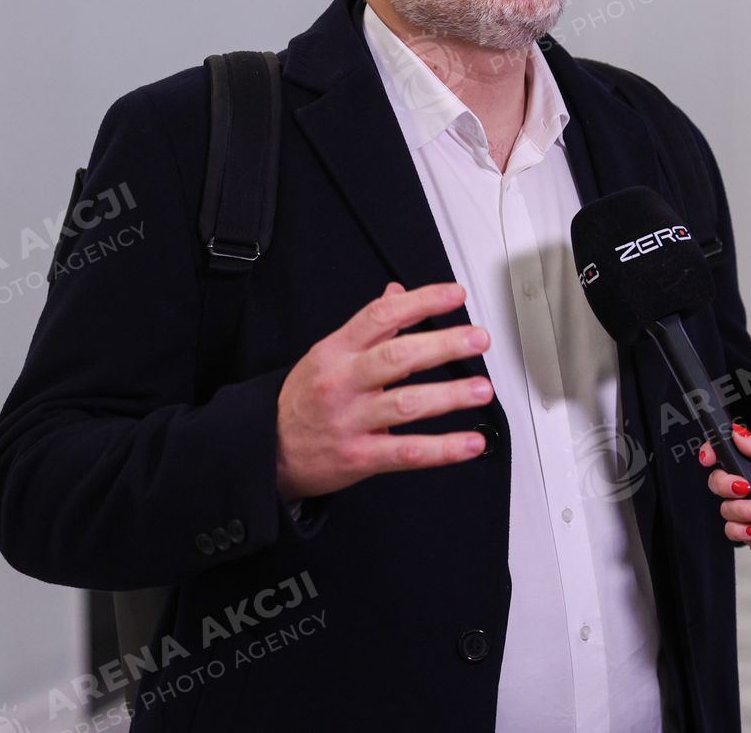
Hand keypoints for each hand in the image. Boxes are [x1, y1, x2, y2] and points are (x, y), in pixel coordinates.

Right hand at [275, 281, 494, 500]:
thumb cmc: (304, 399)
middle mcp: (344, 382)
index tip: (455, 295)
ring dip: (450, 396)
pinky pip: (407, 452)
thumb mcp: (327, 354)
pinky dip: (443, 449)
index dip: (420, 302)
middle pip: (398, 357)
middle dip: (443, 345)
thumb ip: (368, 326)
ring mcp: (351, 420)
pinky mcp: (359, 457)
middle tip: (477, 339)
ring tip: (482, 390)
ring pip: (407, 404)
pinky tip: (471, 442)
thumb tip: (398, 292)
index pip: (381, 316)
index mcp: (336, 350)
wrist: (268, 449)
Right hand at [698, 426, 750, 605]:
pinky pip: (730, 529)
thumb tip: (737, 432)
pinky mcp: (747, 533)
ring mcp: (747, 512)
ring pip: (724, 507)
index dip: (712, 453)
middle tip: (746, 487)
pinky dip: (745, 529)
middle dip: (727, 484)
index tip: (708, 457)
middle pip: (717, 480)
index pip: (726, 456)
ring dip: (746, 510)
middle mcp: (749, 488)